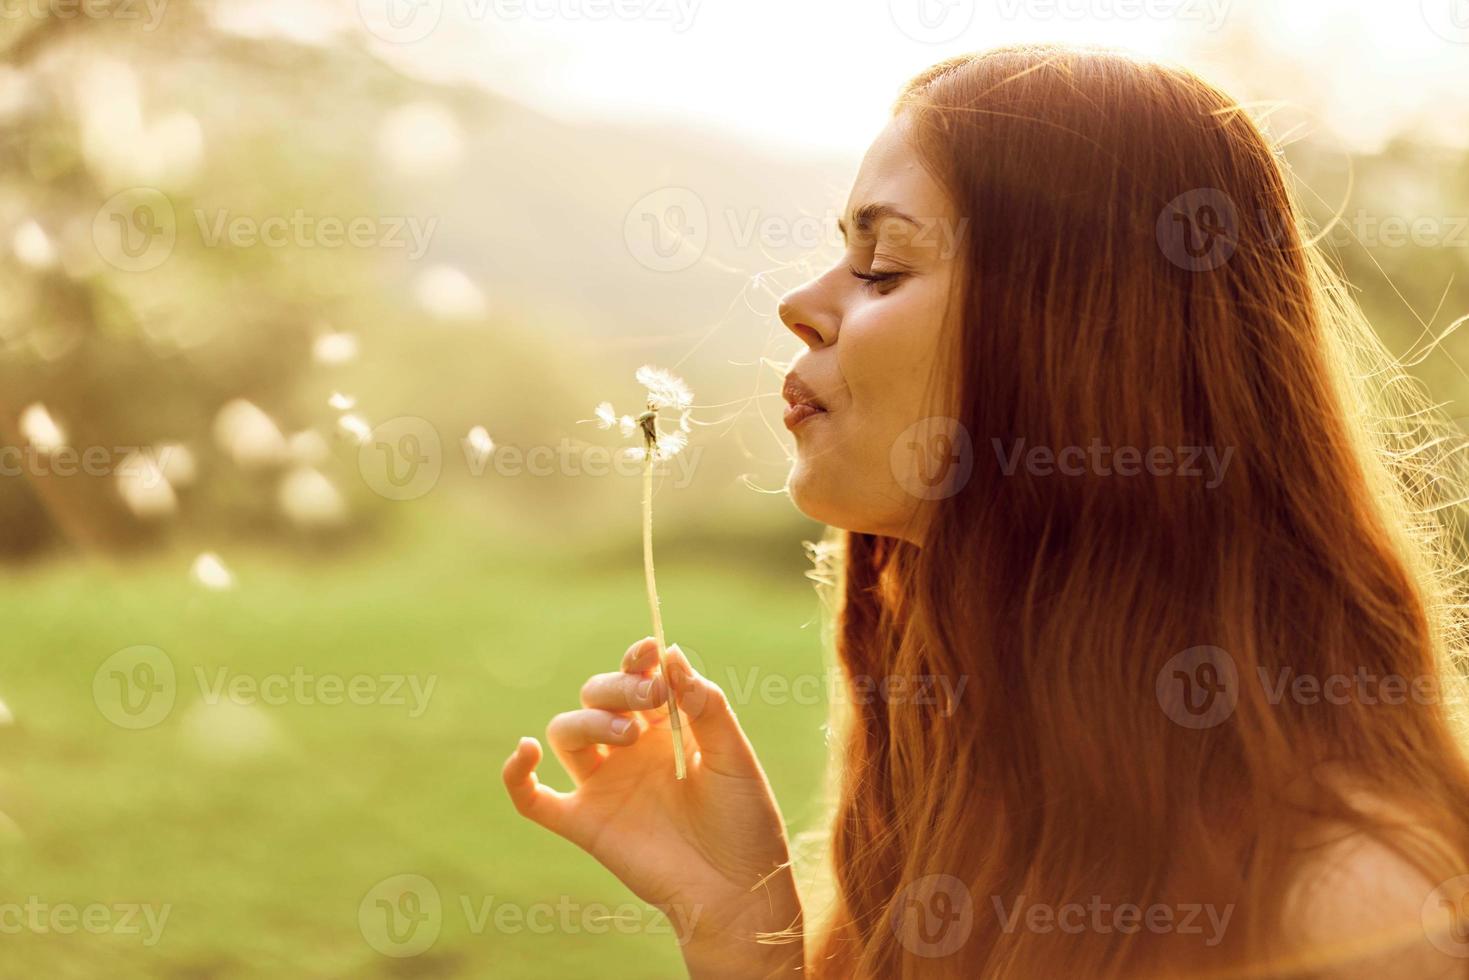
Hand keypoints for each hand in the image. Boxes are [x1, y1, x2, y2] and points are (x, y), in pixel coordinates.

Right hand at [501, 638, 802, 978]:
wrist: (737, 890)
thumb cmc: (744, 821)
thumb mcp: (733, 756)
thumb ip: (706, 707)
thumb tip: (673, 655)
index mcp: (666, 727)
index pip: (638, 678)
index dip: (638, 660)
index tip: (650, 649)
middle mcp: (630, 749)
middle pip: (598, 697)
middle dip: (618, 687)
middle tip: (651, 697)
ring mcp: (604, 785)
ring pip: (567, 732)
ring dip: (589, 721)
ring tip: (627, 735)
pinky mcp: (584, 823)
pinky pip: (533, 798)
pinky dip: (515, 775)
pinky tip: (523, 751)